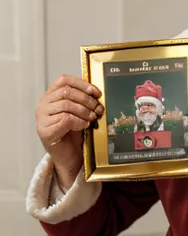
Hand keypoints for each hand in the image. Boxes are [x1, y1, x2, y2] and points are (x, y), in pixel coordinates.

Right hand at [36, 74, 102, 189]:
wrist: (69, 154)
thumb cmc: (74, 131)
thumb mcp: (79, 110)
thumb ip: (82, 99)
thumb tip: (96, 91)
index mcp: (51, 96)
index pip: (63, 80)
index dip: (82, 84)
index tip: (96, 92)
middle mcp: (43, 104)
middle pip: (67, 92)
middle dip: (86, 99)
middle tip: (97, 108)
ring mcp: (42, 118)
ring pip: (66, 105)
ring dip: (84, 111)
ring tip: (92, 117)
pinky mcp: (45, 130)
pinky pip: (66, 119)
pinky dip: (79, 121)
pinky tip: (84, 125)